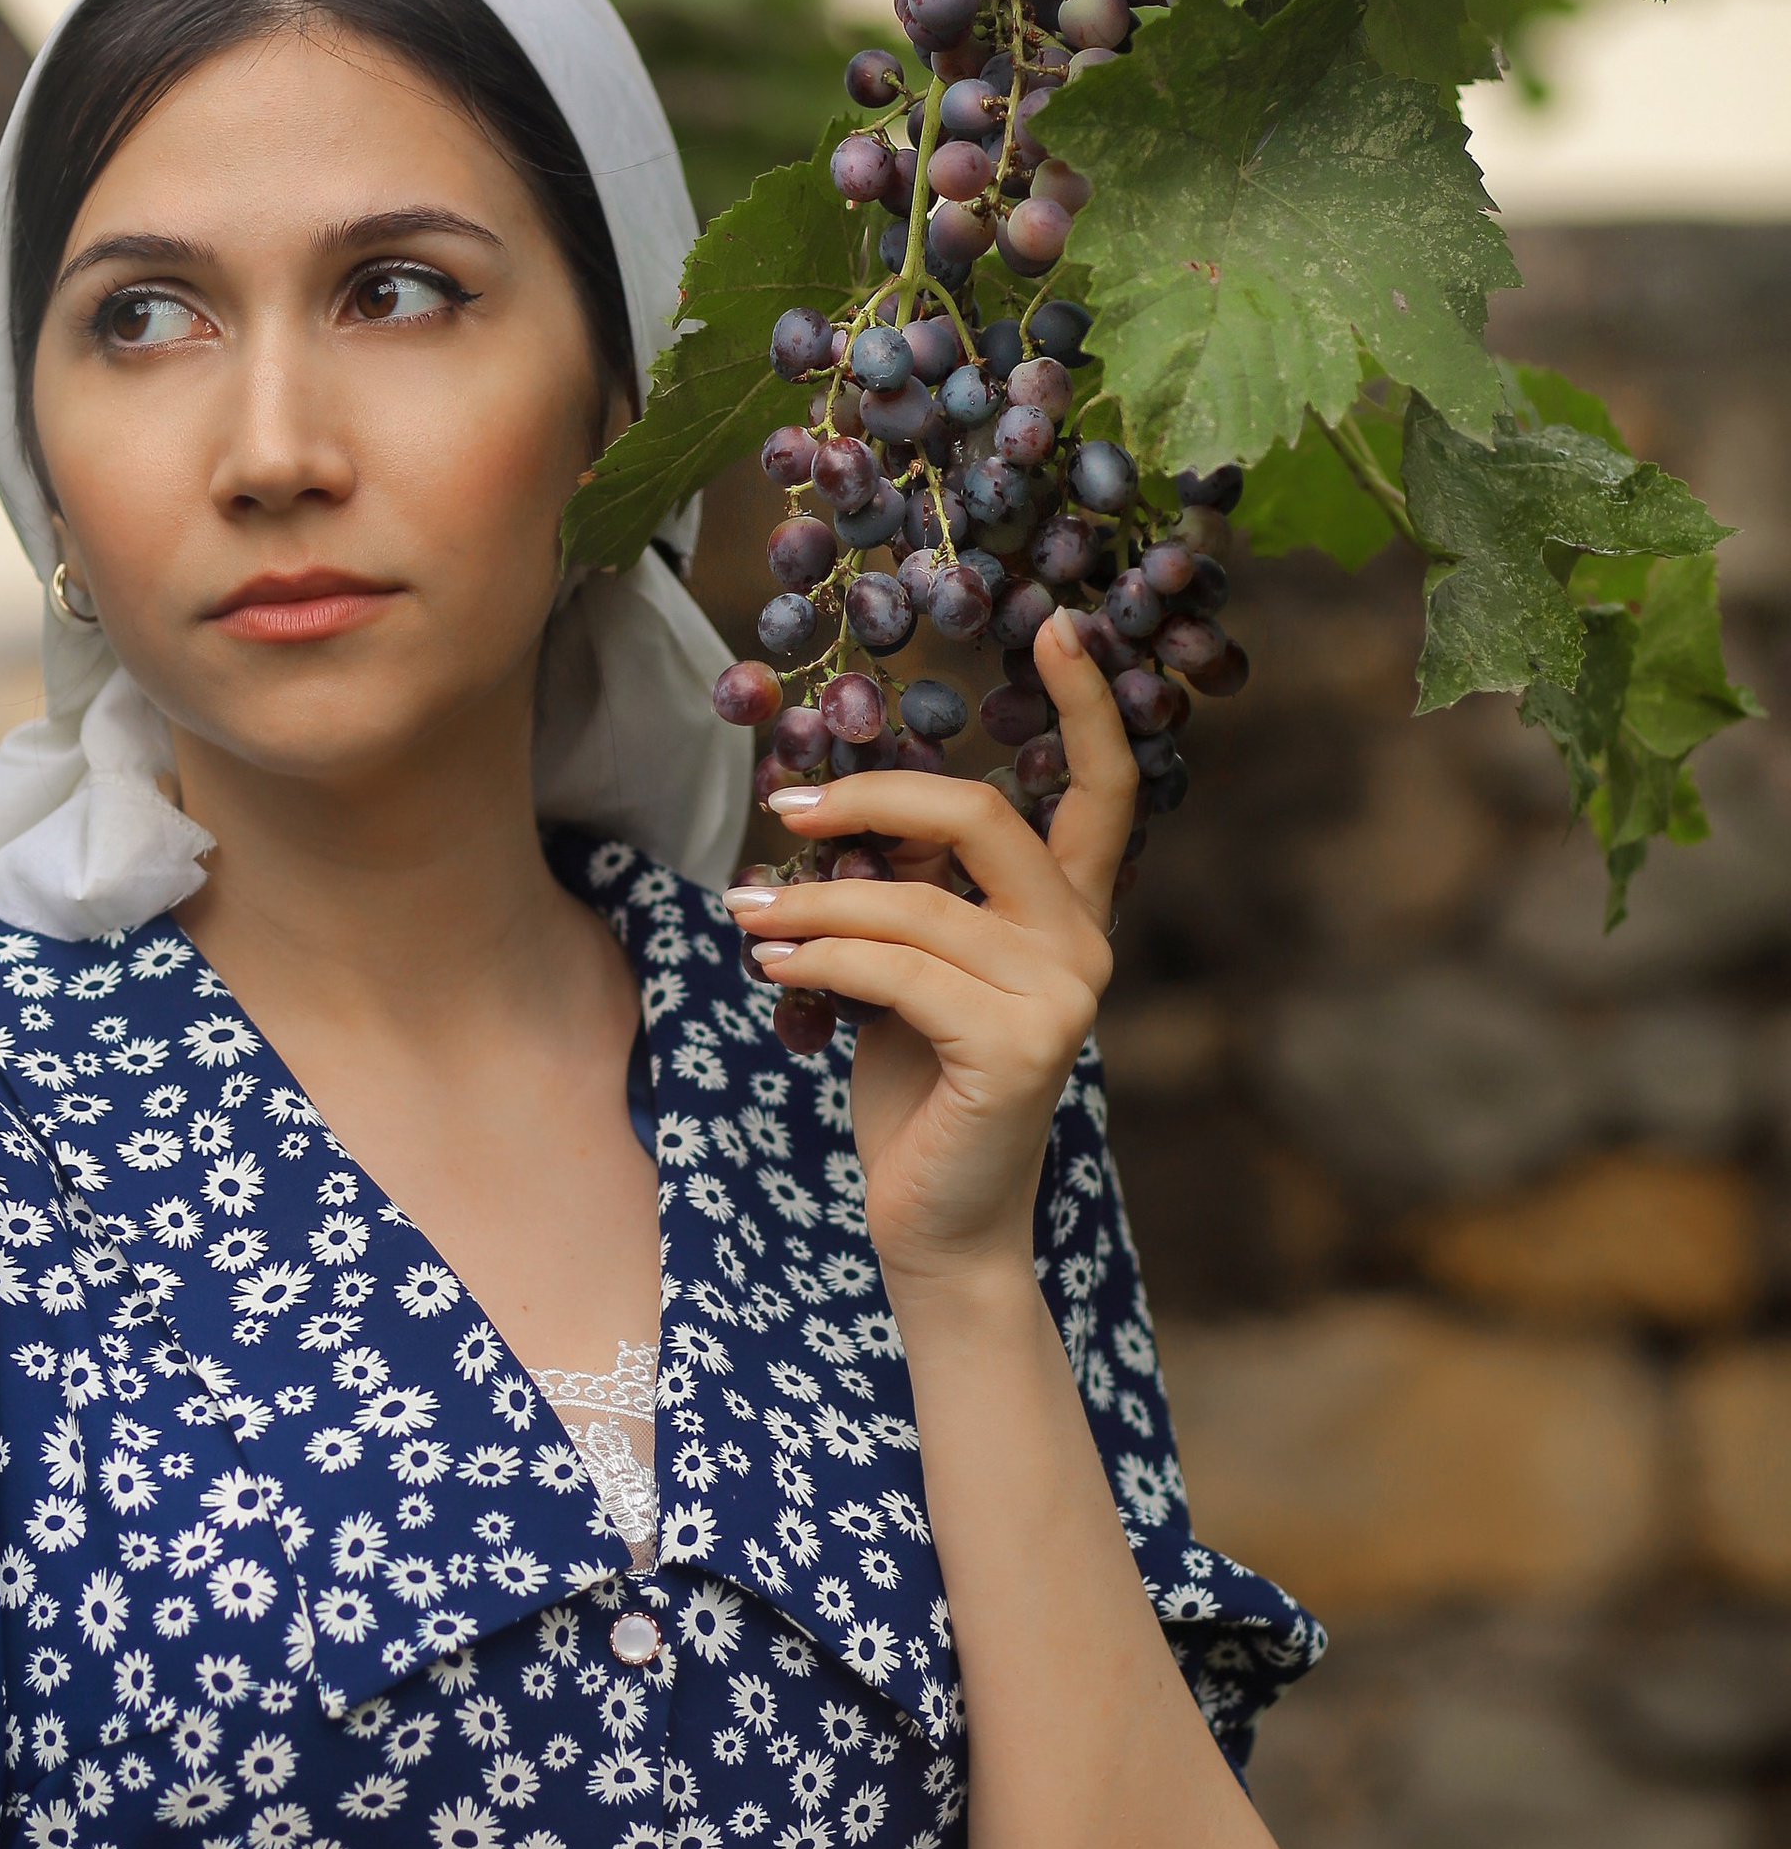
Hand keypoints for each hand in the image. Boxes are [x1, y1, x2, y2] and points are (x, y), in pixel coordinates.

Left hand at [724, 611, 1130, 1281]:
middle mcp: (1084, 945)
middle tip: (786, 805)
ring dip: (811, 899)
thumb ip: (909, 889)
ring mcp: (1061, 998)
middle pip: (984, 816)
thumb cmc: (917, 1087)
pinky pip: (894, 970)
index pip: (1102, 790)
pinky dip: (820, 956)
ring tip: (745, 911)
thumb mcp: (911, 968)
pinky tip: (772, 961)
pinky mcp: (1017, 1049)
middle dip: (873, 795)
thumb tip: (839, 811)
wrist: (937, 1224)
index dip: (1086, 703)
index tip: (1055, 623)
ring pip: (914, 903)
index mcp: (1069, 914)